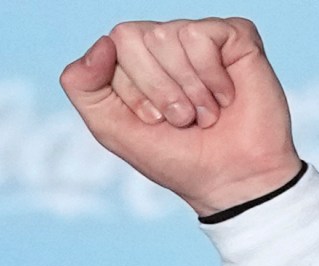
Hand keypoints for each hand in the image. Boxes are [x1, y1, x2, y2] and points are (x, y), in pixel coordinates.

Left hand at [59, 18, 301, 215]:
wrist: (231, 178)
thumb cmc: (174, 157)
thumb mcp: (112, 129)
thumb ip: (84, 87)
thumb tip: (102, 43)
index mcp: (130, 60)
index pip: (110, 50)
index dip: (132, 92)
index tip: (153, 121)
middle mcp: (162, 42)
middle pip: (132, 36)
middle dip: (155, 88)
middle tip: (180, 119)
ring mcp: (197, 35)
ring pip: (167, 35)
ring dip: (186, 88)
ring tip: (203, 114)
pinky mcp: (234, 34)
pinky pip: (202, 36)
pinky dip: (211, 77)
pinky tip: (225, 97)